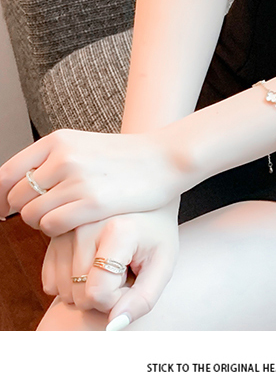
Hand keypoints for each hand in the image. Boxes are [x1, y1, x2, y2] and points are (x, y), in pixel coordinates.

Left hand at [0, 128, 183, 234]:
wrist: (164, 159)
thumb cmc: (125, 158)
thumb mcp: (83, 147)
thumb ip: (52, 162)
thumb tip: (15, 187)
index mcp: (58, 140)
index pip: (7, 173)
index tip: (2, 209)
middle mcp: (64, 157)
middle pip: (16, 197)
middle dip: (26, 211)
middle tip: (47, 214)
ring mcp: (77, 180)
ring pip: (31, 215)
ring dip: (43, 223)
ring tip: (65, 217)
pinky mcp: (91, 203)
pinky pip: (51, 226)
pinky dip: (56, 231)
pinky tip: (75, 224)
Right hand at [42, 202, 179, 328]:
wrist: (145, 198)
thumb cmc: (157, 233)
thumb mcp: (164, 264)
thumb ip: (143, 299)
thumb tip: (112, 327)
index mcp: (116, 230)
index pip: (98, 293)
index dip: (117, 298)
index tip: (133, 278)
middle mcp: (84, 225)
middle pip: (79, 294)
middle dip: (103, 293)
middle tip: (124, 270)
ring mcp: (66, 228)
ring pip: (63, 290)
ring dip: (87, 288)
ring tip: (110, 264)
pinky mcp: (54, 234)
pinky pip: (51, 280)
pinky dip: (70, 282)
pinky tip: (91, 263)